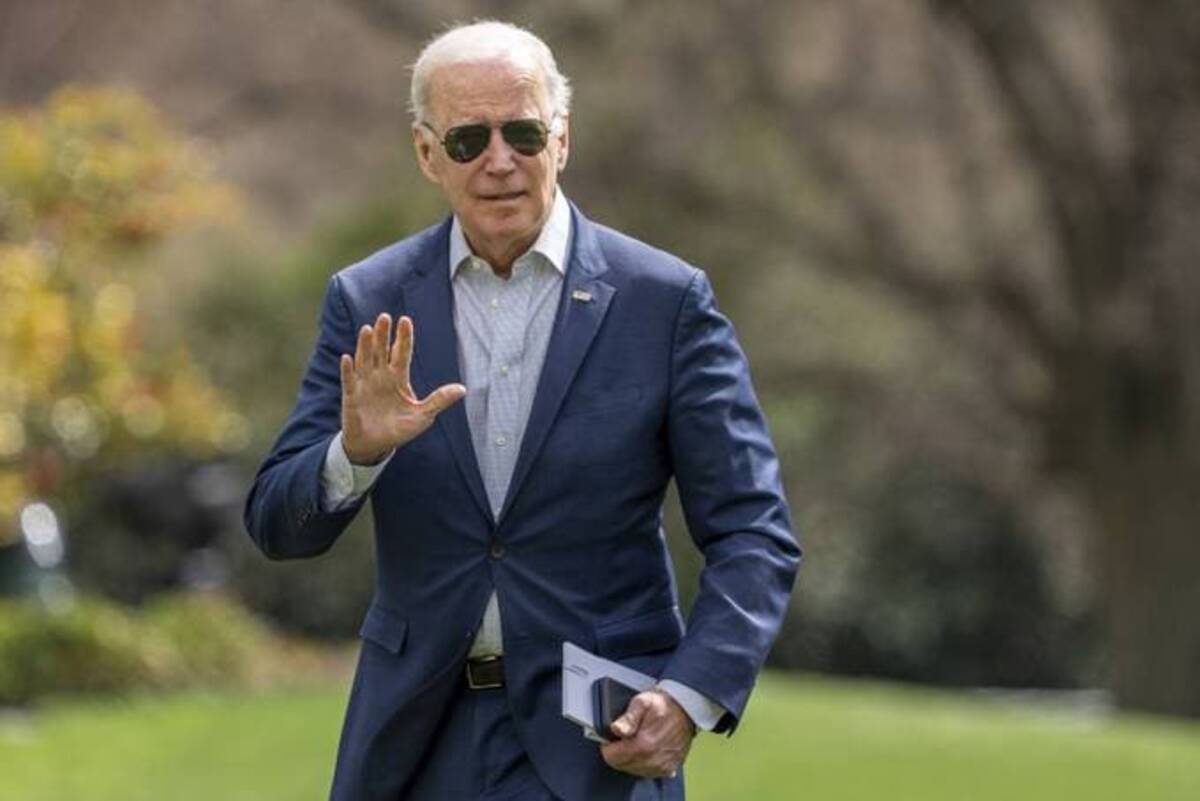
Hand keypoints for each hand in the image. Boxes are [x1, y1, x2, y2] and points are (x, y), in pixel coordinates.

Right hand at [340, 313, 465, 463]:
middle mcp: (381, 377)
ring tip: (367, 329)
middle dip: (382, 335)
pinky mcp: (352, 397)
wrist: (376, 446)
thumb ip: (439, 400)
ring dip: (365, 346)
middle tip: (384, 317)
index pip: (401, 353)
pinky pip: (349, 381)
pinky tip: (347, 358)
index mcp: (398, 379)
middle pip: (381, 351)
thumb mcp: (423, 416)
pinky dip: (348, 371)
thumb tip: (462, 389)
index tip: (405, 320)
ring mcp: (365, 385)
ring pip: (365, 360)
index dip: (403, 337)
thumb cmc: (399, 430)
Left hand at [600, 688, 695, 779]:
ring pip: (632, 770)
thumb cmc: (663, 704)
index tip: (614, 736)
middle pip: (621, 765)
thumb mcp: (642, 702)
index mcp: (644, 745)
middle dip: (619, 752)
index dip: (609, 745)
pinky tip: (647, 749)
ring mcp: (661, 767)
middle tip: (627, 736)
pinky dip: (643, 762)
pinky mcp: (668, 769)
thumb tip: (616, 730)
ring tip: (638, 740)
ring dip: (631, 758)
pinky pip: (646, 772)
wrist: (686, 709)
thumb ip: (627, 717)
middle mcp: (653, 760)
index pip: (611, 757)